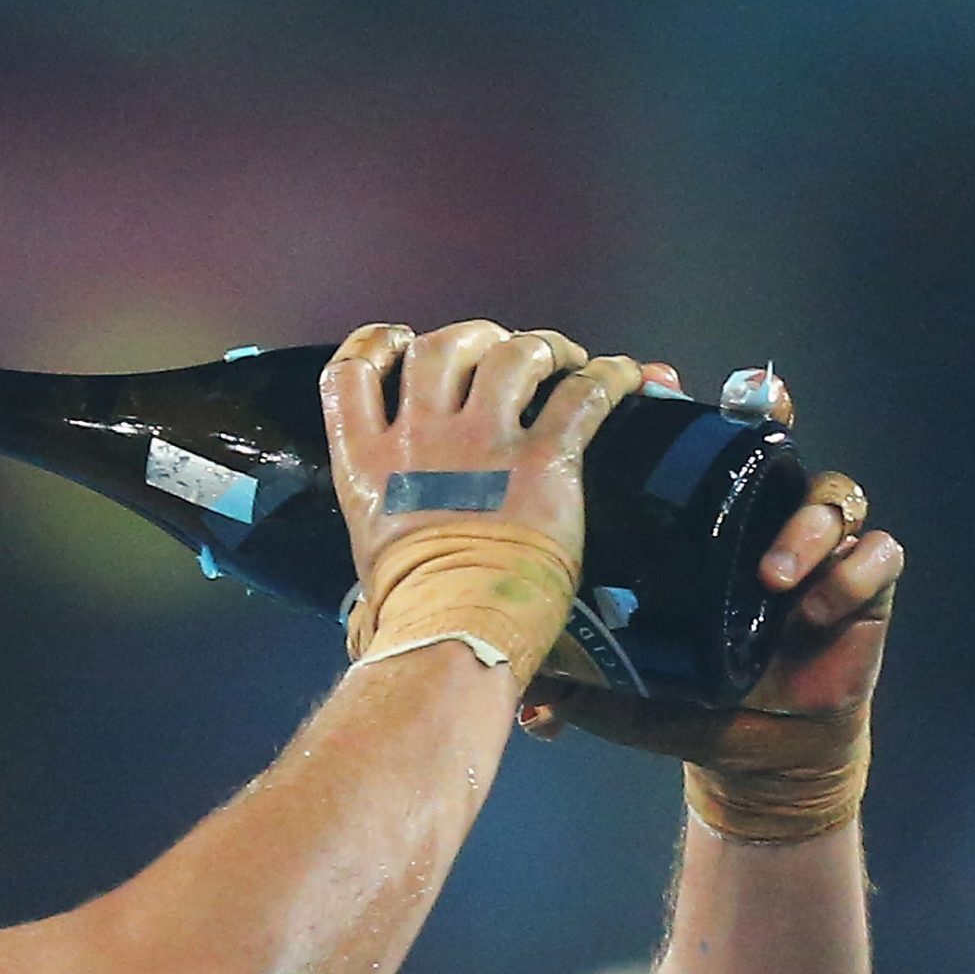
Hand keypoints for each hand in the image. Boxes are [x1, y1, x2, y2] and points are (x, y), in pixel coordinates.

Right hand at [322, 320, 644, 586]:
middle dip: (474, 339)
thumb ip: (384, 536)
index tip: (401, 344)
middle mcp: (420, 439)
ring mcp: (481, 444)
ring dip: (539, 346)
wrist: (453, 634)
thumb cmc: (412, 617)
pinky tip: (623, 377)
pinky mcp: (542, 459)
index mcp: (368, 465)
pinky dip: (609, 377)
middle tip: (501, 355)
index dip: (378, 344)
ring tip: (560, 359)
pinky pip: (582, 394)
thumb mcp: (371, 565)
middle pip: (439, 347)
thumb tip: (380, 588)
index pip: (350, 372)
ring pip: (509, 353)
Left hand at [518, 364, 902, 842]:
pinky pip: (877, 557)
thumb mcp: (620, 691)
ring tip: (773, 578)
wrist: (750, 756)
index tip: (655, 382)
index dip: (679, 406)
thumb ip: (575, 684)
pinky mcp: (863, 587)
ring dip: (809, 527)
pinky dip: (851, 576)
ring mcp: (816, 549)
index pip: (691, 445)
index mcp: (696, 528)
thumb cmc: (681, 704)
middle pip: (772, 438)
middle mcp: (756, 521)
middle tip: (759, 406)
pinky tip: (815, 612)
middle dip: (768, 410)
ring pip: (833, 494)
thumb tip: (530, 703)